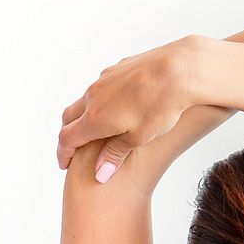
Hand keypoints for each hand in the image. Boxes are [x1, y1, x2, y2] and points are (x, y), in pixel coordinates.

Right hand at [57, 40, 194, 181]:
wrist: (179, 70)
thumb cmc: (161, 107)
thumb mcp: (138, 138)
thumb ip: (115, 154)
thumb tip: (99, 175)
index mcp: (95, 117)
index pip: (68, 138)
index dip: (64, 154)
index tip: (64, 164)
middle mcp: (94, 96)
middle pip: (69, 116)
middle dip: (68, 134)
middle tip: (72, 149)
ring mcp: (104, 79)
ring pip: (85, 100)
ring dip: (84, 116)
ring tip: (94, 129)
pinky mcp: (117, 68)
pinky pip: (102, 87)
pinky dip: (100, 101)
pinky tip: (115, 107)